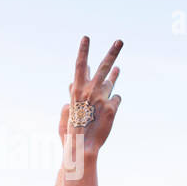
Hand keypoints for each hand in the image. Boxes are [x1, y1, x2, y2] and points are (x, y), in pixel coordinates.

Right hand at [58, 36, 122, 155]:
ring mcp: (102, 98)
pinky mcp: (112, 108)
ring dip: (114, 76)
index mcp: (77, 90)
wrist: (81, 147)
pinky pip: (115, 100)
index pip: (80, 65)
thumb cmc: (70, 131)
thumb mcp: (66, 110)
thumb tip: (71, 83)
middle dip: (112, 52)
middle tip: (120, 41)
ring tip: (118, 68)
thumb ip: (71, 95)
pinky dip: (112, 104)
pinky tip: (108, 110)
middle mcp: (91, 91)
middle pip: (104, 67)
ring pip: (111, 82)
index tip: (86, 38)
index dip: (83, 51)